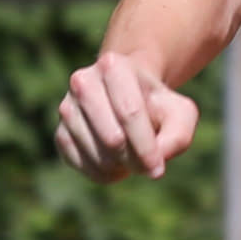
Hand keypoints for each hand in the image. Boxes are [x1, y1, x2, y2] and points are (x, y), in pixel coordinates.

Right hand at [55, 52, 199, 181]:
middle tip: (148, 165)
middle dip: (135, 160)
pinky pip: (80, 164)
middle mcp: (83, 82)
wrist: (129, 97)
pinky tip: (117, 164)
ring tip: (133, 158)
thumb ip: (177, 136)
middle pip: (112, 137)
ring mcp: (67, 107)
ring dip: (121, 167)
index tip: (158, 169)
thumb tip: (154, 164)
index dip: (146, 147)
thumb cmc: (157, 105)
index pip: (130, 113)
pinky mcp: (60, 132)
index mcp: (114, 66)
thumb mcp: (180, 113)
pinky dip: (103, 173)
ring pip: (97, 154)